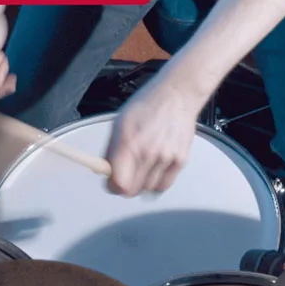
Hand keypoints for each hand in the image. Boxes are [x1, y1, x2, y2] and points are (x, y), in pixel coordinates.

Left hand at [103, 74, 203, 195]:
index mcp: (129, 143)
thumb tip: (104, 169)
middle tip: (124, 176)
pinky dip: (157, 182)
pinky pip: (164, 184)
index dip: (111, 187)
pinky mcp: (180, 160)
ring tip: (140, 169)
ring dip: (141, 184)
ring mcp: (166, 158)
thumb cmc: (147, 104)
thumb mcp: (120, 123)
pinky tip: (153, 169)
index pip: (118, 183)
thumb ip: (111, 149)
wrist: (176, 95)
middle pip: (132, 190)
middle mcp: (148, 153)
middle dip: (124, 186)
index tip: (110, 183)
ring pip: (148, 190)